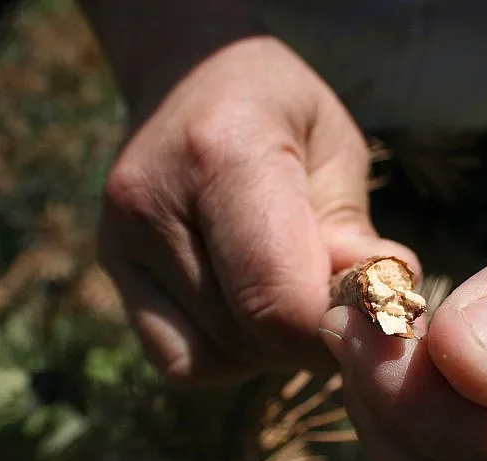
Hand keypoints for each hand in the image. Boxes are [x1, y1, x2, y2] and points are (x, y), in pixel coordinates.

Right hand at [98, 36, 416, 382]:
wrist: (188, 76)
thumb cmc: (280, 111)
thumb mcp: (337, 149)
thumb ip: (353, 234)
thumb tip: (375, 316)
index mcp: (223, 153)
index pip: (277, 299)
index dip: (333, 331)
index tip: (368, 319)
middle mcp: (153, 202)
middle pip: (246, 334)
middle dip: (307, 340)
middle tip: (337, 304)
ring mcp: (120, 240)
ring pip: (212, 356)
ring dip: (268, 350)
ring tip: (289, 295)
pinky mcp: (112, 269)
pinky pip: (178, 358)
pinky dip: (227, 353)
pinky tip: (247, 310)